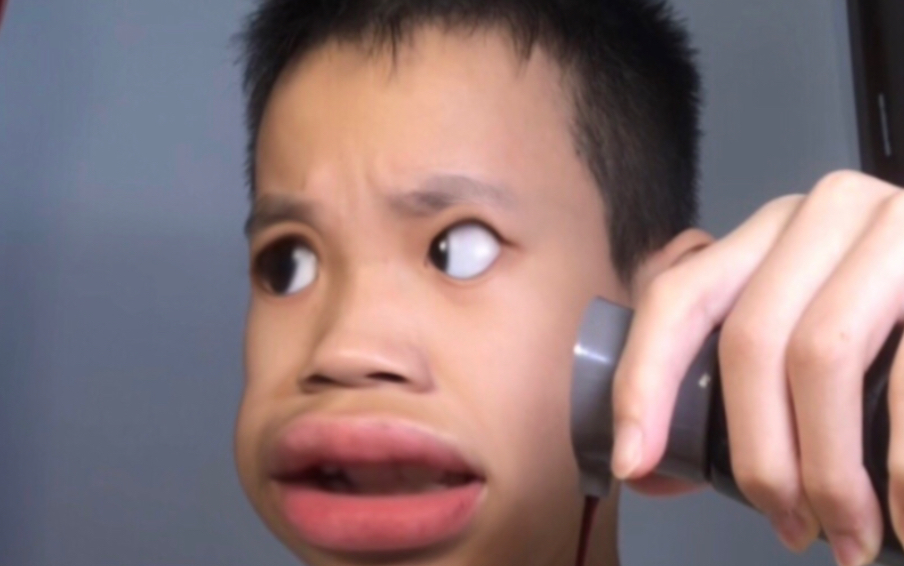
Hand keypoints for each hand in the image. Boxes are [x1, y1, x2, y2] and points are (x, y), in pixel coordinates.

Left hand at [610, 170, 903, 565]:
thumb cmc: (895, 319)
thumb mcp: (815, 324)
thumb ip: (741, 387)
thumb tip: (651, 470)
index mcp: (771, 231)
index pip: (679, 297)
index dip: (644, 383)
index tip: (635, 463)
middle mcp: (824, 214)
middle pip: (750, 339)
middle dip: (760, 454)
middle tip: (785, 524)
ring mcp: (892, 228)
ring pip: (820, 354)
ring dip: (829, 471)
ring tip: (846, 536)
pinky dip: (901, 465)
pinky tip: (900, 514)